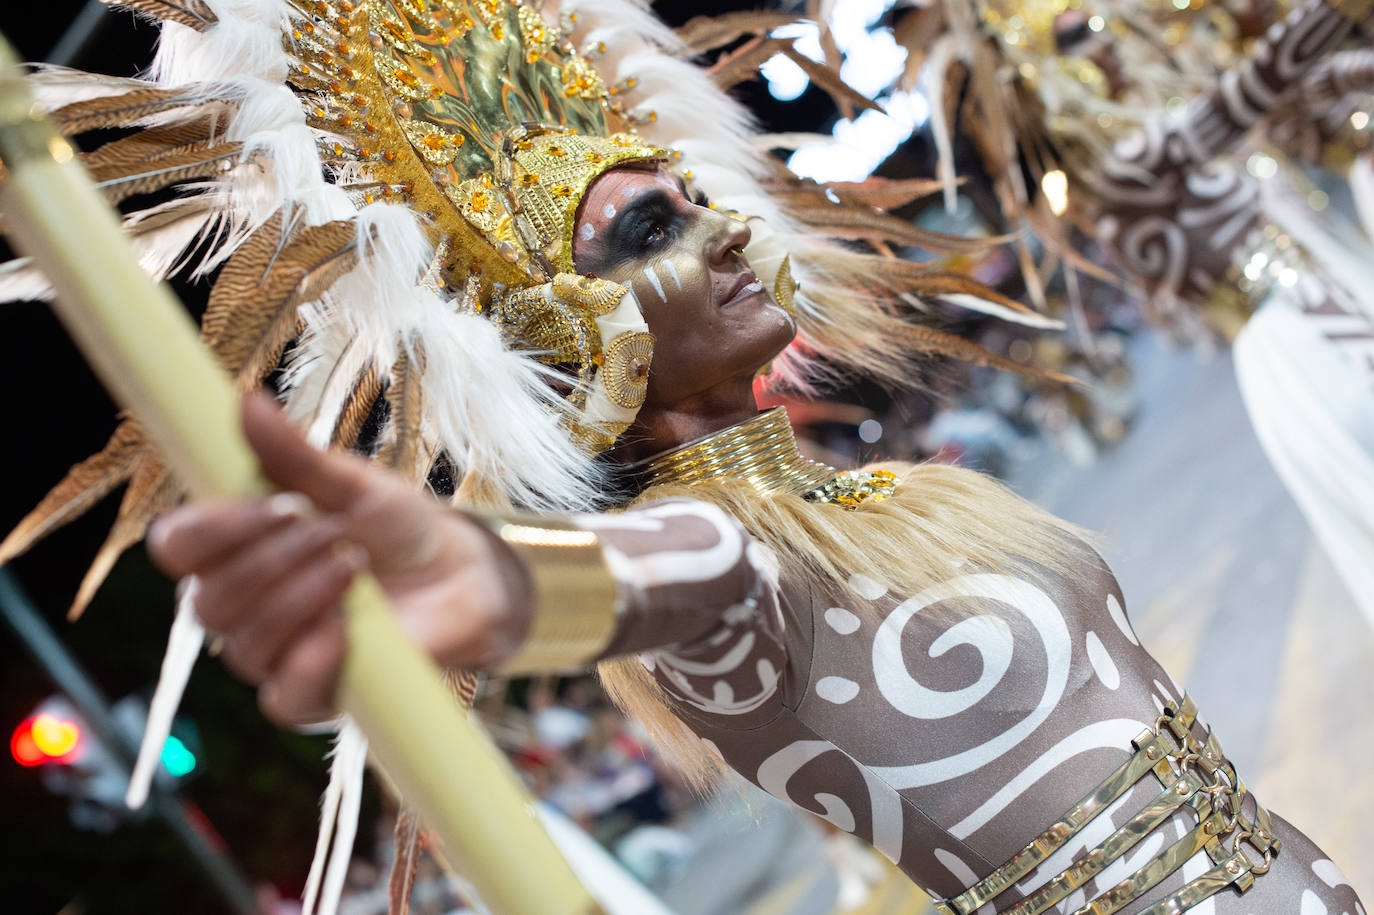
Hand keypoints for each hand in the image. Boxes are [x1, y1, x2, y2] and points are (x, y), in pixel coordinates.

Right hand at [147, 393, 531, 725]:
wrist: (459, 575)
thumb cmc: (395, 527)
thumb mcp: (352, 484)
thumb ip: (294, 455)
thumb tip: (245, 403)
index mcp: (235, 547)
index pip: (178, 546)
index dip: (213, 529)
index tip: (281, 504)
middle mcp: (240, 604)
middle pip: (207, 599)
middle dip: (275, 561)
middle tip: (336, 532)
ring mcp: (272, 654)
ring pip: (244, 644)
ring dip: (301, 598)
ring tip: (356, 567)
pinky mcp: (310, 696)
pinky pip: (281, 696)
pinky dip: (311, 660)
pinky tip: (345, 632)